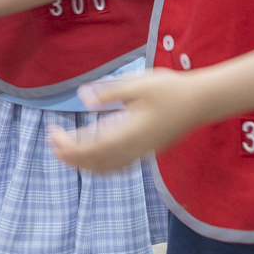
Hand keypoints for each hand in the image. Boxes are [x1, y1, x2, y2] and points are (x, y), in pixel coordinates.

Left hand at [48, 68, 202, 172]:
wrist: (200, 101)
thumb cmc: (170, 89)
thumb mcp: (138, 85)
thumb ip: (110, 92)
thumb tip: (83, 98)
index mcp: (129, 133)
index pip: (91, 150)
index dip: (68, 147)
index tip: (52, 134)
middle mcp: (134, 149)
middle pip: (96, 163)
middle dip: (71, 157)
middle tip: (52, 143)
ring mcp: (142, 153)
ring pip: (107, 168)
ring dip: (84, 164)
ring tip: (67, 152)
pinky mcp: (147, 151)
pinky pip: (119, 166)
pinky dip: (101, 166)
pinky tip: (95, 157)